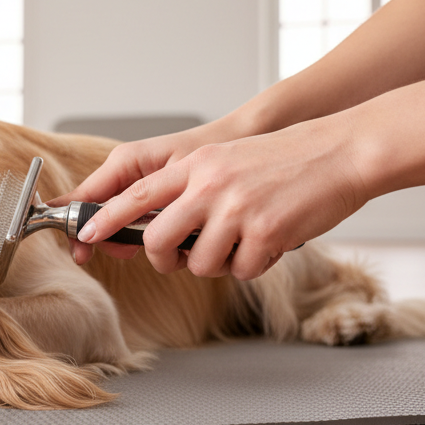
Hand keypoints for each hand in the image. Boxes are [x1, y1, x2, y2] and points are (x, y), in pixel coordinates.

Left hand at [72, 117, 369, 279]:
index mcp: (195, 165)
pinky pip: (241, 271)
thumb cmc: (282, 160)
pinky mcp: (266, 233)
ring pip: (198, 263)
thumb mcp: (223, 161)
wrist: (339, 153)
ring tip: (239, 241)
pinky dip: (252, 265)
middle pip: (157, 240)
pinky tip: (268, 242)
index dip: (104, 219)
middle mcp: (209, 185)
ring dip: (215, 263)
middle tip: (177, 258)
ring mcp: (237, 210)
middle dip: (163, 259)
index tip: (85, 237)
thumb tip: (153, 226)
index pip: (135, 196)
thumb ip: (188, 186)